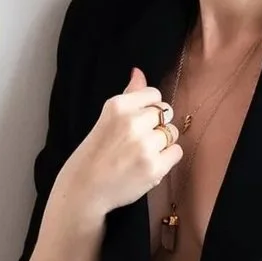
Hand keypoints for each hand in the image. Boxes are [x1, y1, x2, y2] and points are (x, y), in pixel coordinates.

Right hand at [59, 65, 183, 218]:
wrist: (85, 189)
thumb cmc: (95, 152)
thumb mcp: (107, 118)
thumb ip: (129, 95)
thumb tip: (139, 72)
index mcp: (118, 106)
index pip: (154, 95)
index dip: (149, 109)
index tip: (138, 121)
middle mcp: (132, 122)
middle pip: (166, 112)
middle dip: (156, 125)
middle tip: (139, 140)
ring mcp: (144, 145)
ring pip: (172, 132)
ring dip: (162, 142)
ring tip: (142, 153)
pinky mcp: (154, 167)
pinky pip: (176, 152)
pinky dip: (167, 158)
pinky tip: (149, 163)